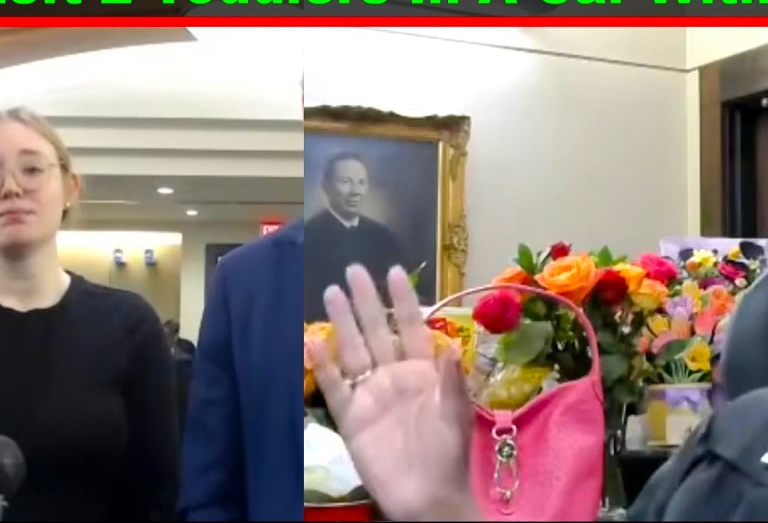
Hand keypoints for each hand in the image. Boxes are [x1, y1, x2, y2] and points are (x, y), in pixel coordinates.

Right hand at [310, 265, 478, 520]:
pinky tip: (312, 340)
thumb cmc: (447, 453)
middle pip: (377, 331)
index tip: (394, 271)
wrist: (426, 497)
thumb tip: (450, 348)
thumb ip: (451, 381)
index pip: (412, 327)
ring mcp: (370, 394)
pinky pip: (334, 386)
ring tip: (330, 292)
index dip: (404, 300)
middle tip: (353, 270)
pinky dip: (323, 365)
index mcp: (422, 370)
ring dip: (343, 322)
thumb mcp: (456, 414)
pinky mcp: (351, 417)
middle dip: (366, 300)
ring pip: (353, 350)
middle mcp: (394, 375)